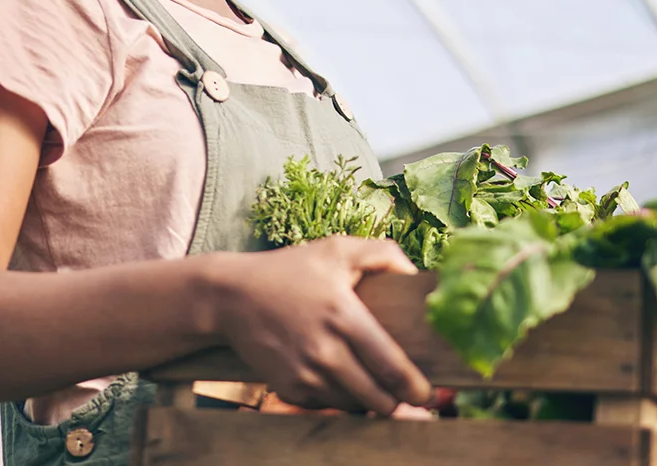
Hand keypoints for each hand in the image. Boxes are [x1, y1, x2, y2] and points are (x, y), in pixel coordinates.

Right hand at [202, 236, 433, 414]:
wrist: (230, 297)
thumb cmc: (288, 270)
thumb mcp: (336, 249)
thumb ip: (383, 253)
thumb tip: (416, 274)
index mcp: (344, 316)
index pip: (391, 366)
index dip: (415, 388)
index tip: (426, 393)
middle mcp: (325, 351)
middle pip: (377, 398)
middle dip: (397, 402)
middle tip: (406, 396)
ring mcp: (305, 374)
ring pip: (353, 406)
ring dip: (368, 401)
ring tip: (375, 386)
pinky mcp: (288, 388)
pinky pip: (326, 406)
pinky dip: (338, 399)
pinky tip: (340, 380)